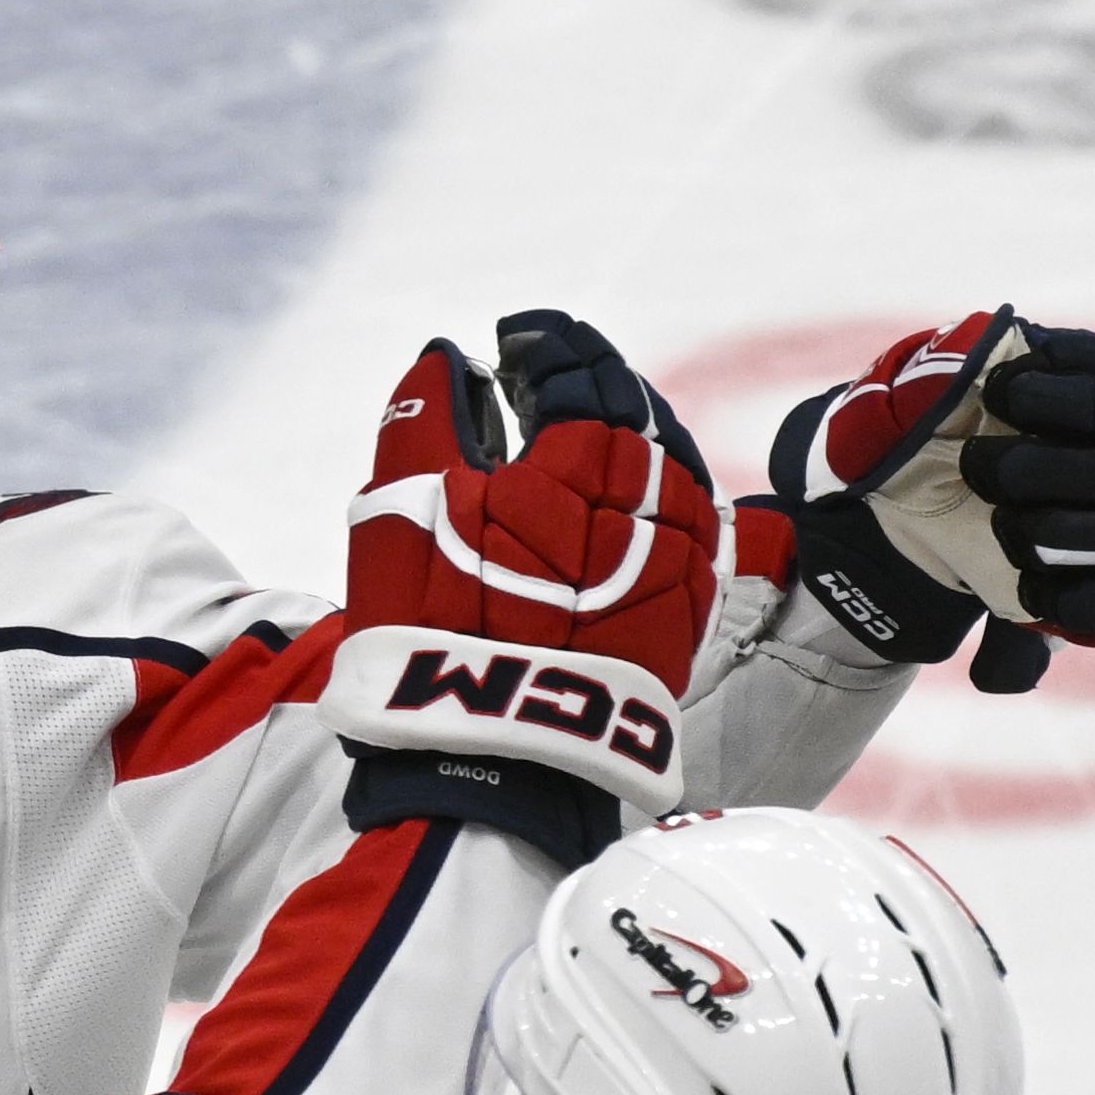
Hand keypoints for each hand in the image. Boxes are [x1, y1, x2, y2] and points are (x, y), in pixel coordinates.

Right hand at [326, 312, 721, 863]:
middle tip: (537, 382)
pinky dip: (639, 503)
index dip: (541, 343)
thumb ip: (425, 413)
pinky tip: (601, 514)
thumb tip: (448, 357)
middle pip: (629, 410)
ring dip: (616, 444)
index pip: (578, 365)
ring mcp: (684, 552)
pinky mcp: (688, 607)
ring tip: (569, 446)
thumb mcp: (406, 505)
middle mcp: (660, 489)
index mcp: (594, 448)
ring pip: (661, 467)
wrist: (501, 755)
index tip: (512, 339)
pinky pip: (676, 526)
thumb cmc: (439, 624)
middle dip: (582, 387)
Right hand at [768, 309, 1094, 691]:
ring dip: (1052, 455)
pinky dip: (1057, 383)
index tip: (1027, 596)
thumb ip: (1008, 644)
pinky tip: (1001, 394)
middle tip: (989, 520)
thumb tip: (1005, 678)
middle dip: (1059, 529)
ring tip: (978, 458)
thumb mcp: (993, 597)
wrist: (960, 459)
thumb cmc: (984, 541)